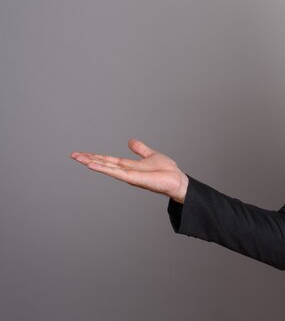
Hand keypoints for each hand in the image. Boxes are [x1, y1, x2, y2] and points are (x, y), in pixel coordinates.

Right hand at [71, 139, 188, 203]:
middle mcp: (126, 171)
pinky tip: (92, 165)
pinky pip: (115, 173)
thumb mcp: (150, 155)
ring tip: (78, 158)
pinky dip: (103, 169)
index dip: (96, 156)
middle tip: (73, 155)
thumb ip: (140, 149)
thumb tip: (130, 141)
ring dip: (92, 163)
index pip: (108, 160)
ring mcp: (128, 175)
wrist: (176, 180)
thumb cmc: (166, 171)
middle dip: (88, 159)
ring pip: (106, 168)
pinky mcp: (132, 179)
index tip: (82, 153)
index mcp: (129, 166)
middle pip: (103, 164)